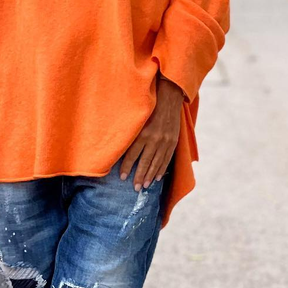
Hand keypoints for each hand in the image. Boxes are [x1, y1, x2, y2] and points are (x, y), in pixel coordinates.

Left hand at [120, 76, 182, 190]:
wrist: (168, 99)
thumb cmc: (148, 107)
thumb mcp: (136, 118)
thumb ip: (128, 132)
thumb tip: (115, 146)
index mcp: (142, 133)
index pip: (132, 155)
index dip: (127, 167)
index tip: (122, 177)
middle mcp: (154, 139)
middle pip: (144, 162)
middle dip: (138, 176)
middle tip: (134, 188)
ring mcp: (165, 141)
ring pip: (156, 163)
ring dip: (149, 176)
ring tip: (143, 186)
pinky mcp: (172, 142)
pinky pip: (166, 159)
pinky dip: (161, 169)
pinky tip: (156, 178)